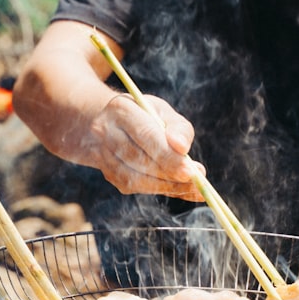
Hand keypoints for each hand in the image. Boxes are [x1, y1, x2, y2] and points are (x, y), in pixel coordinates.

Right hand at [86, 93, 203, 200]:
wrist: (112, 123)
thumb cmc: (145, 115)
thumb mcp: (163, 112)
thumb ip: (178, 127)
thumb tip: (183, 148)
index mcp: (121, 109)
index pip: (146, 135)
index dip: (168, 155)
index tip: (190, 171)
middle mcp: (105, 132)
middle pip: (139, 159)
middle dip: (170, 173)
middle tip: (196, 181)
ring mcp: (102, 155)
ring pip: (135, 178)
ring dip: (166, 186)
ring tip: (193, 187)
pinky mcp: (108, 174)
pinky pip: (134, 187)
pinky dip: (160, 190)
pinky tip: (179, 189)